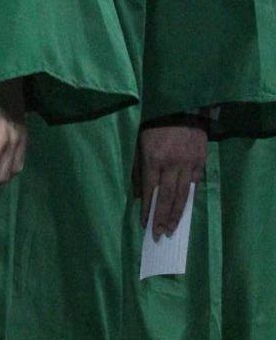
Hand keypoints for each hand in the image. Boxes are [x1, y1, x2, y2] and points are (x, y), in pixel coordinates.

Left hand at [137, 118, 207, 236]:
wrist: (182, 104)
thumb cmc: (154, 122)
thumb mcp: (138, 140)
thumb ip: (138, 168)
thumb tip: (138, 194)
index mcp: (153, 157)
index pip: (150, 190)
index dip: (147, 209)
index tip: (144, 224)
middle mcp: (172, 163)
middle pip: (167, 197)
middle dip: (162, 218)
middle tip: (159, 235)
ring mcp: (189, 163)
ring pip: (183, 195)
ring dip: (177, 214)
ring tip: (171, 228)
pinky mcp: (201, 160)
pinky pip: (195, 183)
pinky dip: (189, 196)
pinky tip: (184, 208)